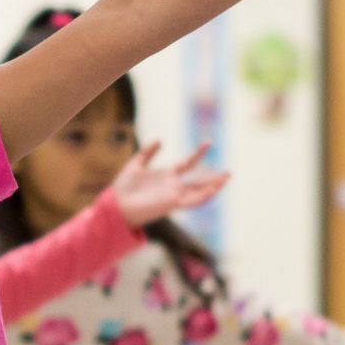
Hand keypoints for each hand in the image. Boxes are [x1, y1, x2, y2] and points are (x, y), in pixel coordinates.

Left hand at [112, 142, 228, 225]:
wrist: (117, 204)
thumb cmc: (123, 188)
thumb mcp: (136, 164)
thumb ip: (147, 152)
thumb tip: (161, 139)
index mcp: (165, 176)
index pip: (187, 164)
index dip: (198, 153)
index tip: (208, 142)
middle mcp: (173, 186)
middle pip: (197, 180)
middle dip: (212, 176)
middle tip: (228, 172)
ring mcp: (174, 195)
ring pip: (199, 190)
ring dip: (213, 185)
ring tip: (226, 178)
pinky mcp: (172, 203)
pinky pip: (192, 200)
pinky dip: (204, 195)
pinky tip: (214, 189)